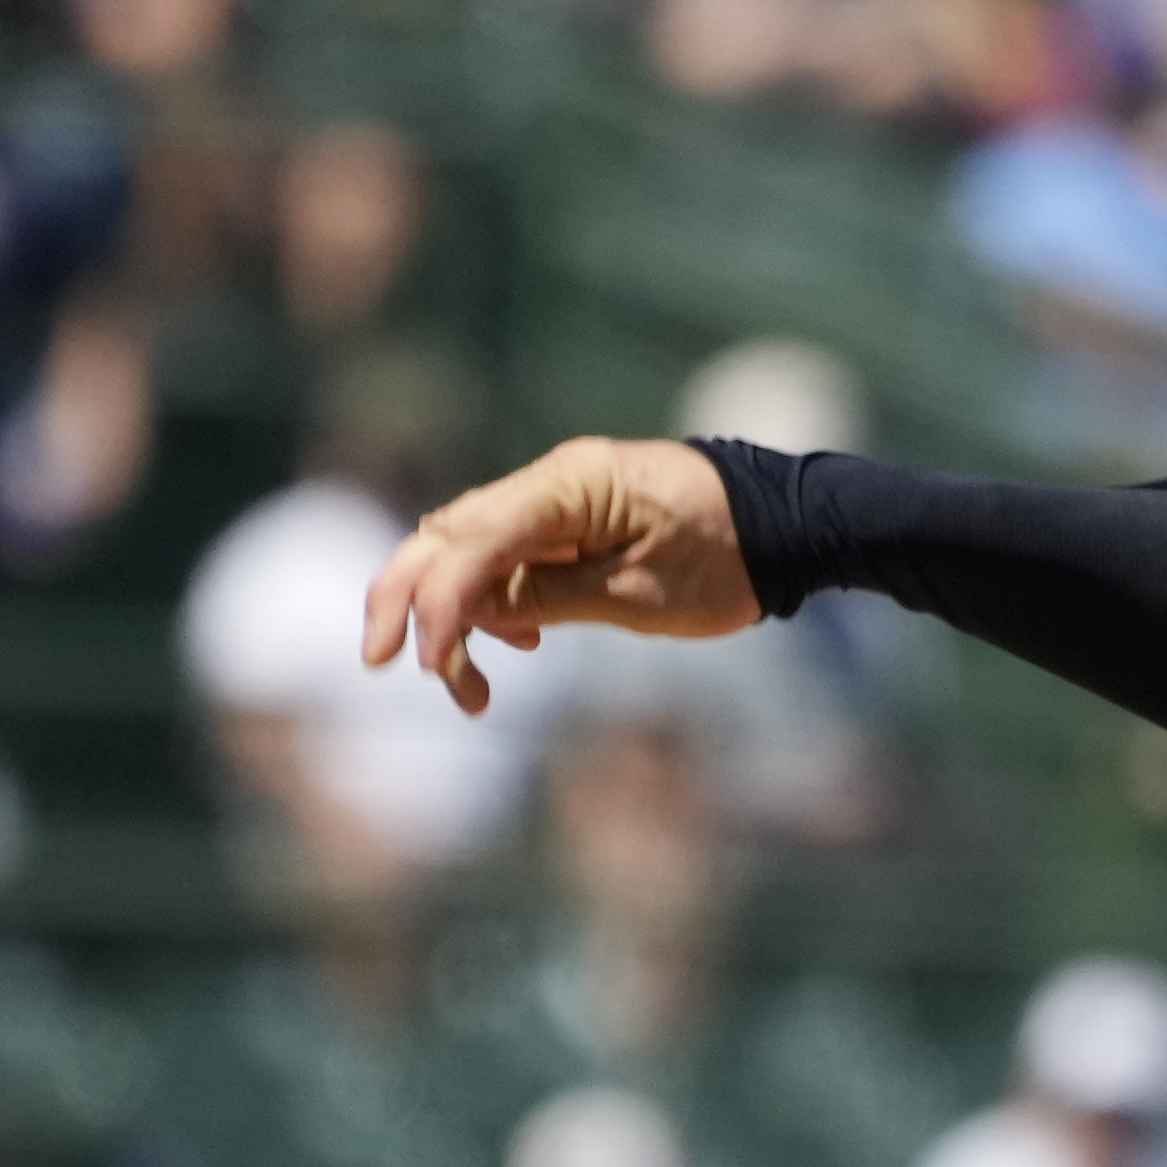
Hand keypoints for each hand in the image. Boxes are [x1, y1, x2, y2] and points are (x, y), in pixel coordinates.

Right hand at [360, 434, 763, 715]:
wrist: (783, 525)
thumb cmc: (726, 559)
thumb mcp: (640, 596)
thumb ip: (549, 599)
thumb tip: (469, 612)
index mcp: (570, 487)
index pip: (475, 542)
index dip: (440, 604)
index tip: (431, 665)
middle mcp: (550, 481)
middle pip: (446, 535)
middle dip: (408, 598)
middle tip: (383, 663)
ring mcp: (555, 498)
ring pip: (467, 548)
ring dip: (451, 611)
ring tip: (469, 685)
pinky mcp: (566, 521)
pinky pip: (505, 555)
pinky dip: (492, 601)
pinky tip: (515, 644)